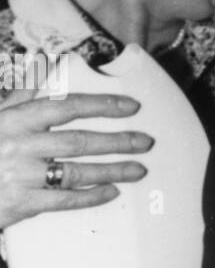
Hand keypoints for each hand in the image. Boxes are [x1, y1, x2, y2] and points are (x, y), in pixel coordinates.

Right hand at [0, 89, 153, 229]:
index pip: (67, 107)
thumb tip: (40, 63)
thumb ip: (18, 91)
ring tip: (138, 170)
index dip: (102, 105)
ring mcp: (23, 176)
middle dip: (117, 141)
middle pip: (80, 141)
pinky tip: (111, 192)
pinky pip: (64, 200)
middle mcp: (22, 145)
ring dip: (112, 170)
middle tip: (146, 142)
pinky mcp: (22, 204)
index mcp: (16, 119)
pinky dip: (90, 196)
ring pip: (77, 171)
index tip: (131, 106)